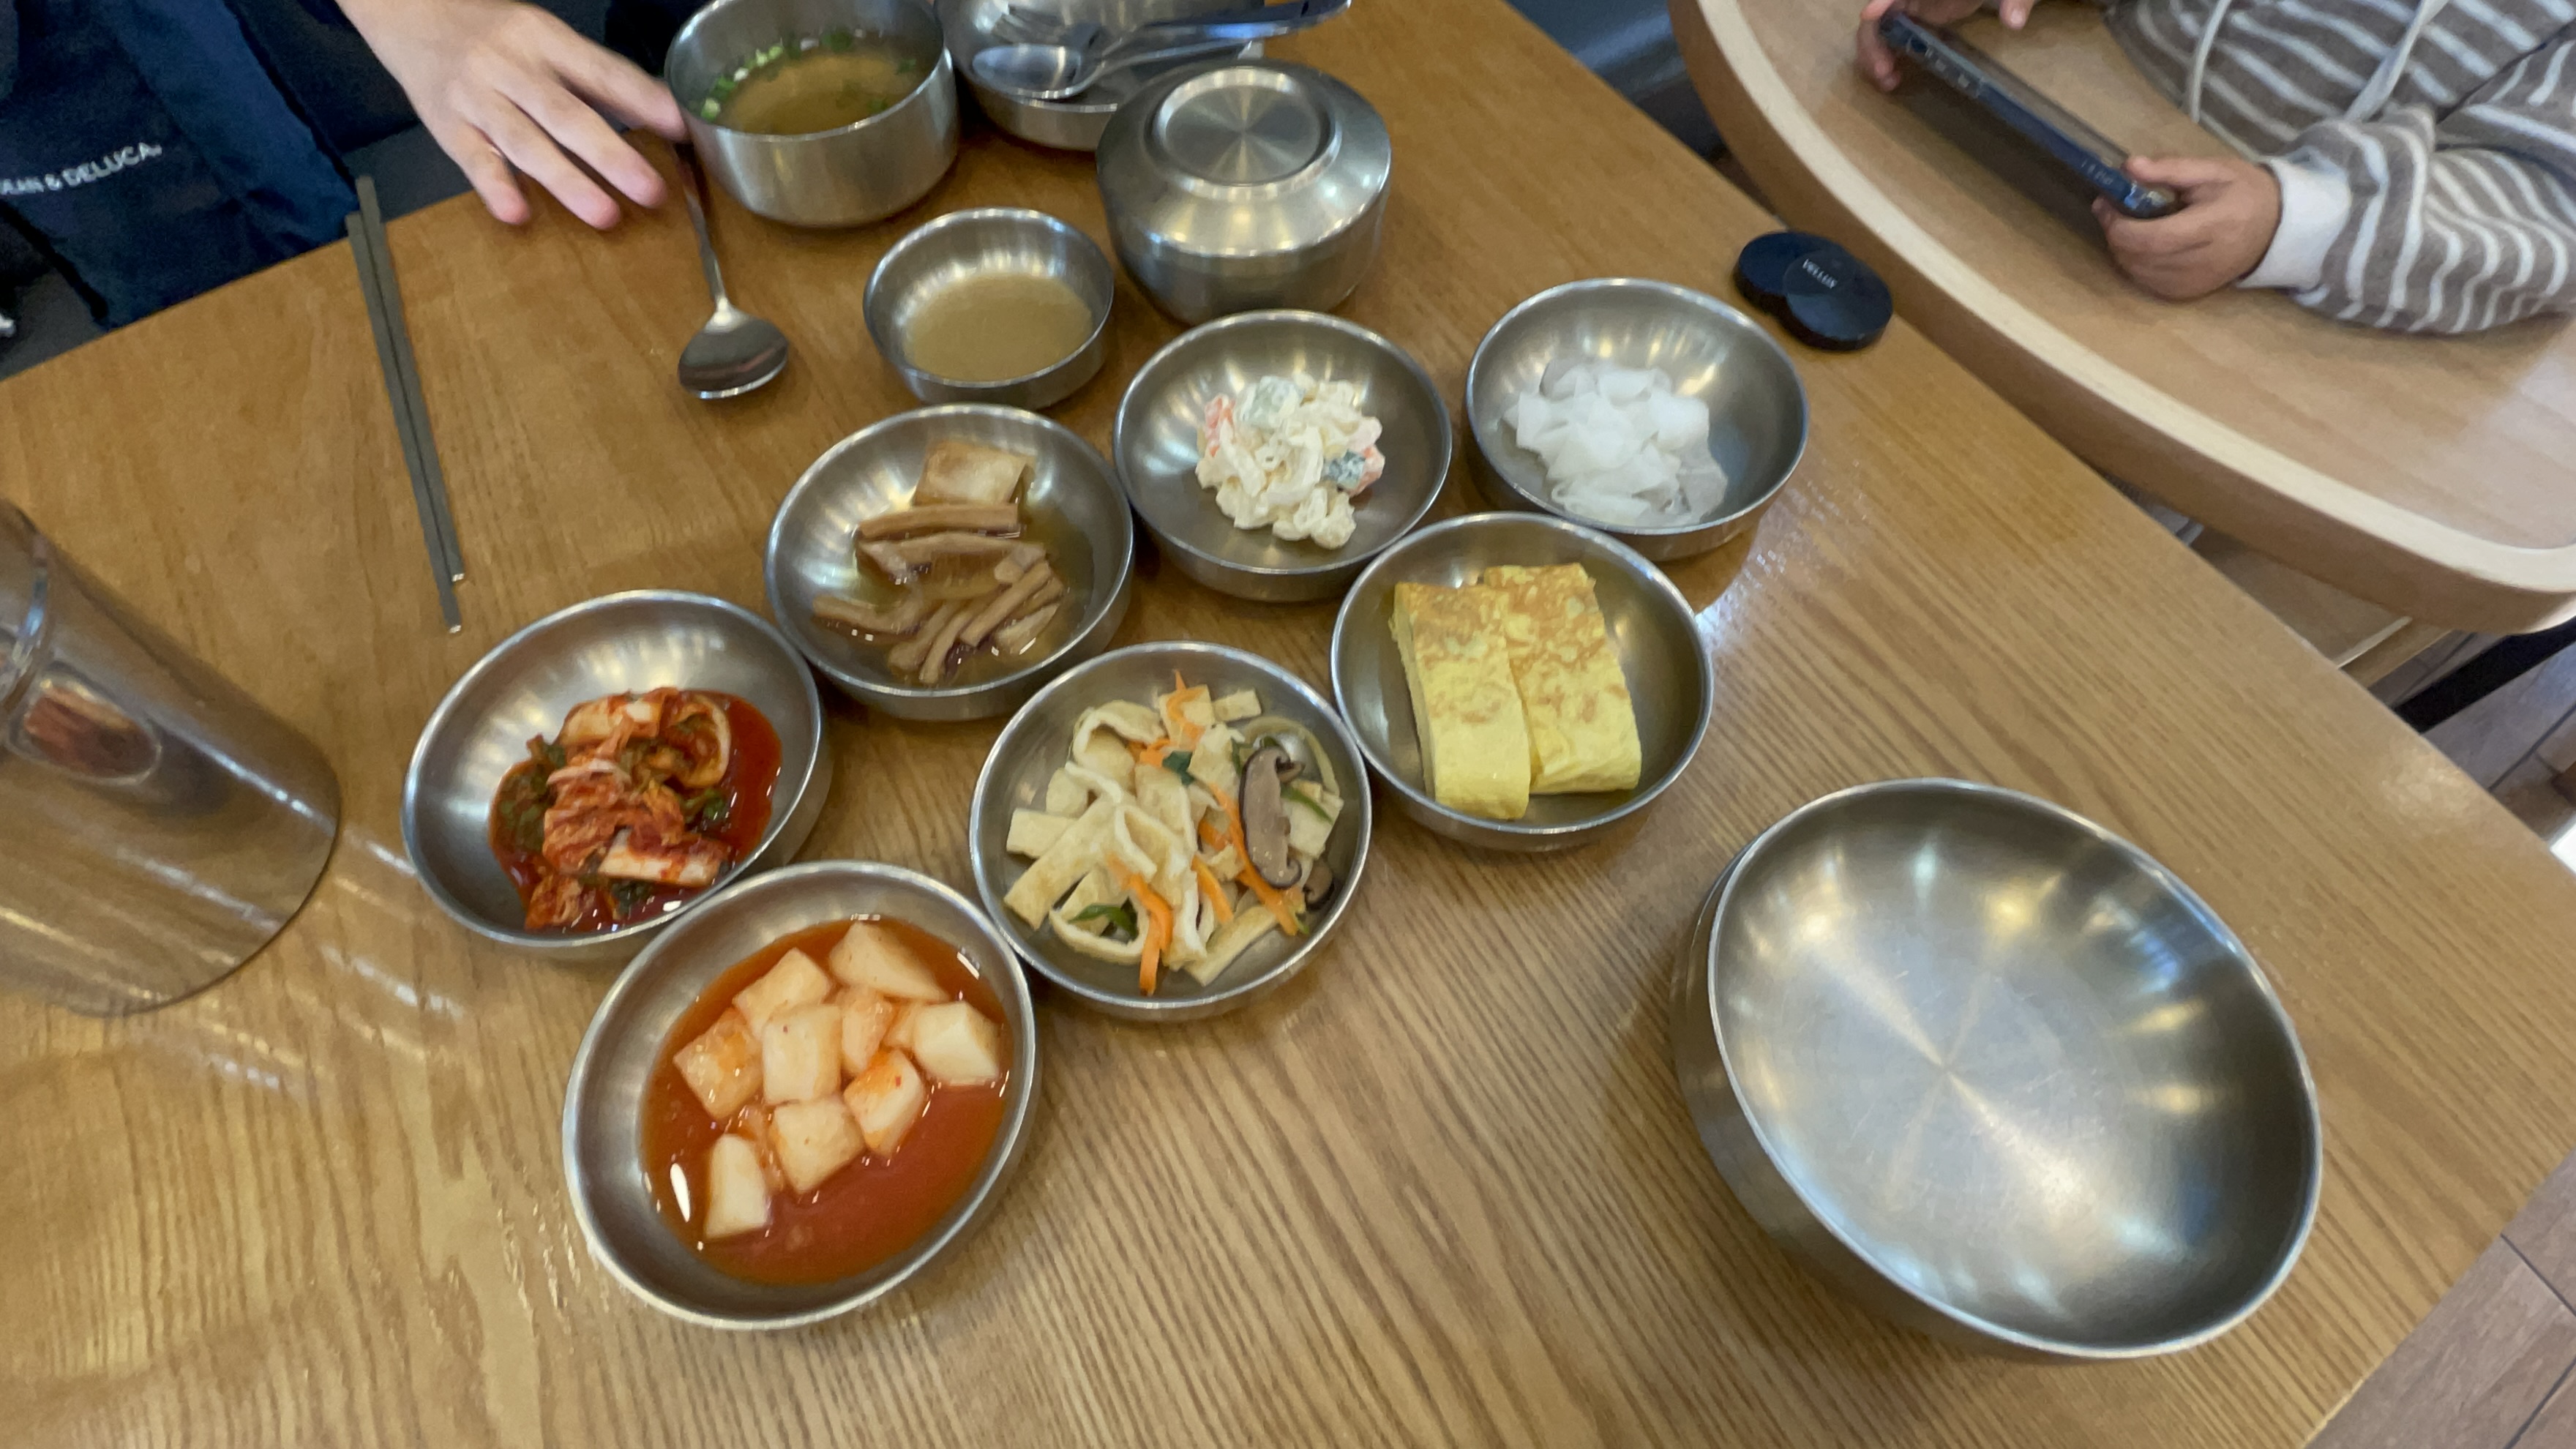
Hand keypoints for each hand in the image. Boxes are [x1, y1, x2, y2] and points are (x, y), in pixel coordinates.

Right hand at [343, 0, 687, 228]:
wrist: (410, 14)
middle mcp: (510, 66)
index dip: (641, 99)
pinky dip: (495, 187)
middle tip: (651, 191)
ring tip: (605, 215)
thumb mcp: (545, 39)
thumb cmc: (493, 35)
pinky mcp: (447, 126)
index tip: (679, 127)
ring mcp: (477, 98)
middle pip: (565, 113)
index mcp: (543, 39)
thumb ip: (595, 76)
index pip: (599, 70)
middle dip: (611, 155)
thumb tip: (661, 110)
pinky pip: (472, 159)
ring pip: (525, 142)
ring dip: (566, 181)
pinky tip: (517, 214)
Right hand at [1858, 0, 2041, 91]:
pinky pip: (1889, 38)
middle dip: (1873, 40)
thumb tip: (2013, 23)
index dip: (1882, 0)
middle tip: (1883, 71)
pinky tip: (1894, 78)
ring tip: (1888, 82)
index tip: (1869, 16)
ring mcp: (1912, 6)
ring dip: (1874, 55)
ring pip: (1879, 28)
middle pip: (1879, 13)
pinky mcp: (1915, 21)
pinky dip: (1885, 58)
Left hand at [2093, 156, 2281, 299]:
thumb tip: (2129, 166)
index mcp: (2214, 226)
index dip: (2120, 224)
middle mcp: (2204, 261)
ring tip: (2129, 225)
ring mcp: (2195, 282)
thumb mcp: (2213, 169)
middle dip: (2115, 234)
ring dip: (2122, 249)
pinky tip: (2144, 245)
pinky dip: (2135, 264)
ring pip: (2137, 272)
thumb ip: (2170, 168)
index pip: (2154, 238)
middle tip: (2110, 211)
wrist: (2273, 227)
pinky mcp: (2188, 293)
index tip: (2105, 203)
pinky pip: (2147, 283)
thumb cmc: (2242, 193)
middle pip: (2139, 257)